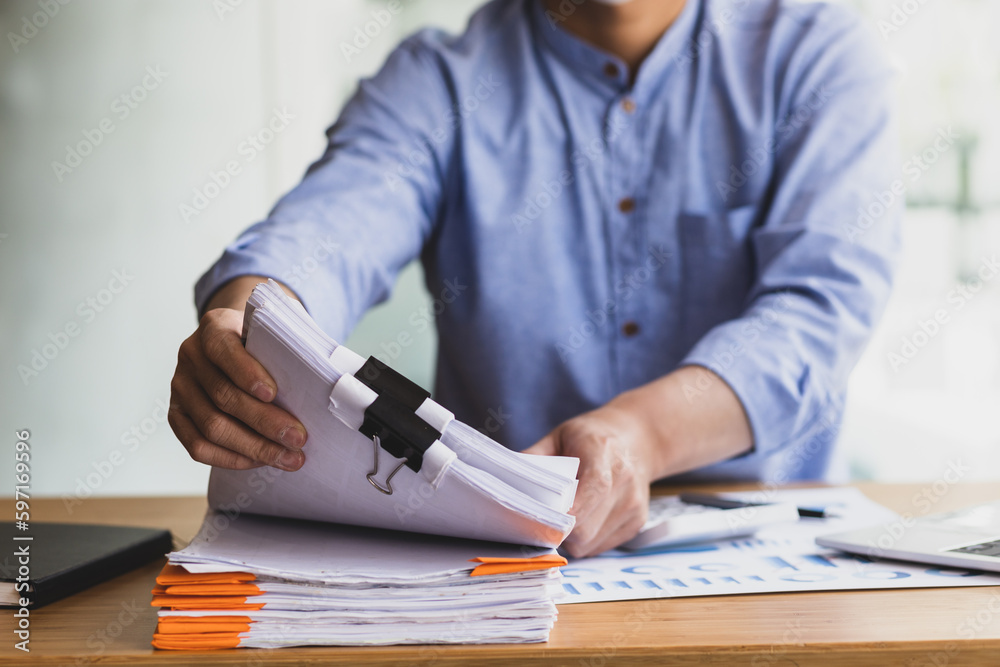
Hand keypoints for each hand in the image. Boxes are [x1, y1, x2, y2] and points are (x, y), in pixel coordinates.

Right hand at [168, 307, 307, 470]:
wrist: (234, 342)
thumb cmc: (262, 342)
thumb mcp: (272, 332)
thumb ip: (286, 349)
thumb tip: (325, 382)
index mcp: (214, 327)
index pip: (223, 349)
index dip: (246, 373)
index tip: (274, 393)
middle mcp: (190, 355)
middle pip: (223, 396)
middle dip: (265, 421)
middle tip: (299, 438)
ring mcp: (180, 386)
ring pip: (212, 427)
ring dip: (254, 447)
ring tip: (288, 457)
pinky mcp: (177, 415)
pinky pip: (197, 446)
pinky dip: (231, 458)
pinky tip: (260, 461)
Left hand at [524, 403, 659, 557]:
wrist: (636, 440)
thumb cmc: (590, 438)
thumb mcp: (559, 436)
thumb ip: (535, 458)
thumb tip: (505, 481)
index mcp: (604, 453)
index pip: (593, 489)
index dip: (566, 513)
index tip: (540, 519)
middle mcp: (625, 481)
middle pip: (586, 528)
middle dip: (559, 532)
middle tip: (541, 521)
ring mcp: (634, 505)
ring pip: (591, 544)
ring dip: (570, 540)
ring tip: (562, 519)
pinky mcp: (637, 522)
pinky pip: (601, 547)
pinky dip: (585, 542)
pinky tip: (581, 521)